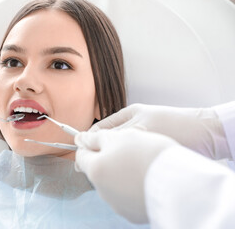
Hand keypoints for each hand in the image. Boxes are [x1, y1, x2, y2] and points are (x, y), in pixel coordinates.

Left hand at [75, 128, 178, 223]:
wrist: (181, 183)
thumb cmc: (149, 154)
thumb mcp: (122, 136)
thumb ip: (97, 137)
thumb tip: (79, 139)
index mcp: (96, 170)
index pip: (81, 155)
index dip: (89, 144)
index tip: (100, 138)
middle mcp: (102, 191)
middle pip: (98, 170)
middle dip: (107, 157)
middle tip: (127, 147)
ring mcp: (117, 204)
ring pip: (112, 182)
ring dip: (120, 171)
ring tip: (142, 161)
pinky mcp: (133, 213)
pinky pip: (127, 195)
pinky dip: (133, 186)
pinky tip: (148, 177)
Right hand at [90, 103, 229, 159]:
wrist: (206, 135)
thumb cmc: (173, 126)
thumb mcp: (138, 128)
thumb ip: (111, 134)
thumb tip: (84, 139)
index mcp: (129, 115)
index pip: (100, 128)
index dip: (88, 140)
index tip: (78, 153)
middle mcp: (134, 125)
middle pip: (107, 139)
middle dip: (98, 151)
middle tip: (90, 167)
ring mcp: (142, 136)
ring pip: (117, 148)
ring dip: (110, 156)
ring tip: (106, 167)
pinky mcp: (150, 147)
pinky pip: (129, 154)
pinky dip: (123, 161)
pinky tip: (122, 168)